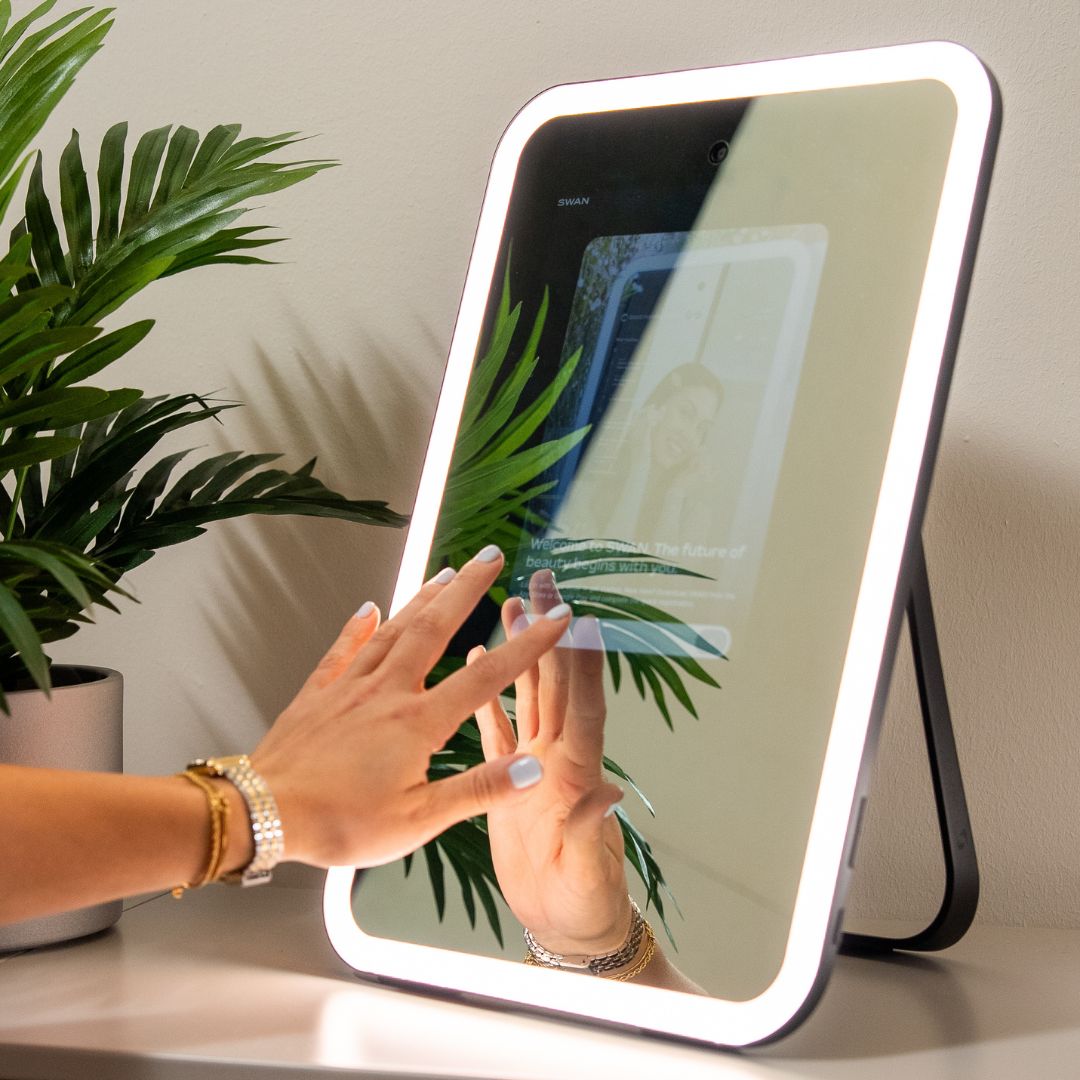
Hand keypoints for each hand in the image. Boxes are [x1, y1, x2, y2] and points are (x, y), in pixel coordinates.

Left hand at [250, 547, 569, 869]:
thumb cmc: (340, 823)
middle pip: (435, 628)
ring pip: (393, 630)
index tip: (556, 619)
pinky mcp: (318, 694)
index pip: (487, 676)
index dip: (527, 645)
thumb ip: (478, 790)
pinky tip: (369, 608)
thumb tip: (532, 769)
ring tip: (446, 571)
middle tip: (491, 555)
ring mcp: (350, 687)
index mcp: (418, 723)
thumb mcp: (419, 820)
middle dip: (468, 589)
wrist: (263, 812)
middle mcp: (387, 692)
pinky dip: (358, 627)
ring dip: (423, 598)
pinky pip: (342, 650)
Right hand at [470, 570, 631, 956]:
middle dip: (550, 631)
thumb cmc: (584, 899)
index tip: (583, 619)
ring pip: (527, 693)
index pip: (585, 707)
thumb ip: (591, 830)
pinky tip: (477, 663)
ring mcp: (535, 763)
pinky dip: (488, 695)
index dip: (585, 664)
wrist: (566, 921)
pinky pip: (498, 726)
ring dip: (520, 649)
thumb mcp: (589, 870)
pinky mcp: (510, 777)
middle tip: (543, 583)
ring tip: (510, 606)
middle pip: (556, 682)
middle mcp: (559, 757)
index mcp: (579, 773)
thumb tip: (607, 792)